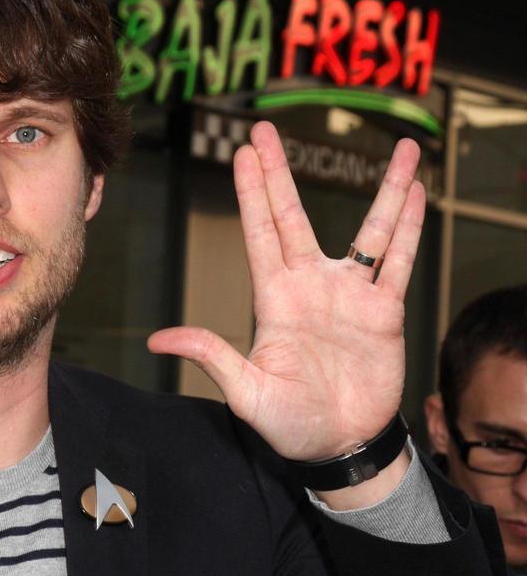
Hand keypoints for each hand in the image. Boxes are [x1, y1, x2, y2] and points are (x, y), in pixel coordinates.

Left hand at [148, 122, 424, 462]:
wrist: (340, 445)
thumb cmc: (289, 424)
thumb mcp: (246, 393)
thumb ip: (212, 357)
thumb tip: (159, 339)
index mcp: (275, 300)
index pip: (261, 233)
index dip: (254, 192)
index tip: (244, 152)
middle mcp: (311, 286)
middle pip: (295, 216)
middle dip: (280, 173)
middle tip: (266, 130)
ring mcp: (349, 295)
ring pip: (369, 230)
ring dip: (383, 189)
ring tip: (399, 148)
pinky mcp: (383, 312)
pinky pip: (397, 262)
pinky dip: (408, 228)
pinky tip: (416, 194)